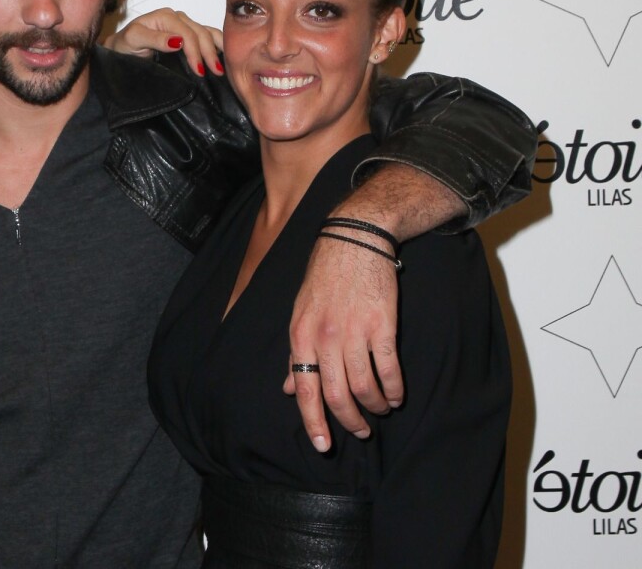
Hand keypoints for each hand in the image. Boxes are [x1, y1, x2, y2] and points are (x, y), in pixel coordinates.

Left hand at [103, 8, 223, 75]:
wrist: (120, 49)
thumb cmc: (124, 44)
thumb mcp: (134, 40)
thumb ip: (155, 39)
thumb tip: (178, 41)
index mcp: (165, 16)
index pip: (187, 33)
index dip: (195, 51)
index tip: (199, 70)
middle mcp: (177, 18)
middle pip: (200, 33)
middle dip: (209, 53)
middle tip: (216, 72)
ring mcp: (184, 25)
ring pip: (207, 33)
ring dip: (218, 48)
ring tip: (224, 67)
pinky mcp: (188, 34)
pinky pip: (208, 36)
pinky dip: (218, 45)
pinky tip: (225, 56)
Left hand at [283, 229, 401, 451]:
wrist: (354, 239)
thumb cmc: (325, 277)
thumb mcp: (300, 313)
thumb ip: (297, 353)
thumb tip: (288, 389)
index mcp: (300, 336)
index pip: (304, 390)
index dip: (313, 422)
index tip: (323, 445)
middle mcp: (324, 338)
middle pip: (336, 395)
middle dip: (349, 420)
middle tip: (361, 431)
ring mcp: (353, 332)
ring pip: (363, 386)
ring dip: (374, 405)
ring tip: (381, 410)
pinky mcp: (381, 325)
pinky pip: (388, 369)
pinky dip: (393, 389)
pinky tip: (396, 395)